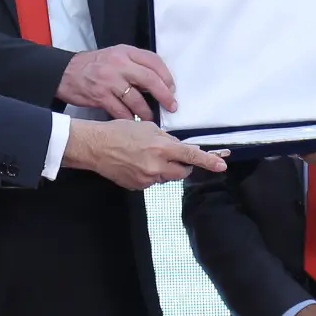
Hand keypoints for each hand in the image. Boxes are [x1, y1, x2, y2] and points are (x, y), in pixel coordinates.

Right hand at [59, 44, 176, 120]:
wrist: (65, 73)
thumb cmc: (92, 65)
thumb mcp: (114, 55)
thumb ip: (134, 64)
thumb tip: (157, 81)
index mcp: (125, 52)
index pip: (153, 61)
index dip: (166, 76)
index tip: (172, 88)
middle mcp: (118, 64)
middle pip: (149, 79)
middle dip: (164, 95)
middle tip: (171, 106)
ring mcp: (109, 80)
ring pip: (136, 99)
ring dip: (146, 111)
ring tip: (150, 118)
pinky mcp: (100, 96)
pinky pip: (121, 111)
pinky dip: (129, 118)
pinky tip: (133, 122)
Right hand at [62, 118, 225, 188]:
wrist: (95, 146)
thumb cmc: (118, 132)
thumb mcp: (147, 128)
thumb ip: (166, 139)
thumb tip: (176, 147)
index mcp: (161, 148)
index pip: (191, 155)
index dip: (208, 161)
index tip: (221, 165)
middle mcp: (157, 166)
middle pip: (182, 172)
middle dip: (181, 165)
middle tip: (171, 156)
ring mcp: (147, 179)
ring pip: (166, 177)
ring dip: (163, 169)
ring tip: (145, 157)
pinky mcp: (137, 187)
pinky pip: (152, 182)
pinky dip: (149, 174)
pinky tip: (135, 164)